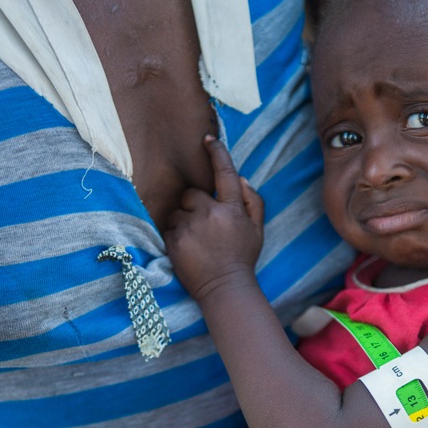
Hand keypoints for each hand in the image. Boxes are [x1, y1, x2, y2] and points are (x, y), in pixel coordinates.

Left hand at [164, 135, 264, 300]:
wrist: (225, 288)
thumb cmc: (242, 257)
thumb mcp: (257, 229)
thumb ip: (253, 200)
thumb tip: (240, 177)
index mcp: (233, 209)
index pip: (225, 173)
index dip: (217, 153)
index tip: (208, 139)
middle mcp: (211, 214)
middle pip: (192, 193)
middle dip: (194, 204)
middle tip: (203, 224)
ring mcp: (191, 227)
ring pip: (178, 211)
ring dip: (184, 221)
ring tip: (197, 241)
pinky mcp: (174, 241)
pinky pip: (170, 228)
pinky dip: (177, 236)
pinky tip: (189, 250)